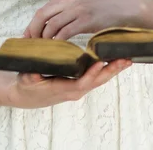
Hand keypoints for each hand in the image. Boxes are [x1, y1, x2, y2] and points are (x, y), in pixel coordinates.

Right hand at [6, 59, 132, 108]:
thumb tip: (34, 75)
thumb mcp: (26, 80)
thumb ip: (30, 77)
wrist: (26, 94)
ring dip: (114, 69)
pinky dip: (107, 68)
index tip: (100, 63)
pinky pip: (97, 76)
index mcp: (63, 89)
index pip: (81, 83)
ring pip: (100, 79)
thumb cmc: (27, 86)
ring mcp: (79, 86)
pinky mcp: (80, 82)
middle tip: (125, 60)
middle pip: (97, 81)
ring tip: (127, 58)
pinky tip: (115, 60)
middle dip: (112, 71)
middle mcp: (75, 90)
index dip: (91, 74)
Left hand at [22, 0, 145, 39]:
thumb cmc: (103, 10)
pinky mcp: (86, 20)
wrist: (125, 9)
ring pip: (51, 25)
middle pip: (42, 16)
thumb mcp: (82, 4)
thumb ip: (66, 10)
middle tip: (30, 48)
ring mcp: (78, 9)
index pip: (41, 11)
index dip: (31, 26)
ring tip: (42, 53)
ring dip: (44, 40)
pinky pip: (65, 32)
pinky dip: (58, 42)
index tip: (26, 40)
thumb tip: (50, 25)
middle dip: (33, 33)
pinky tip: (57, 51)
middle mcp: (69, 0)